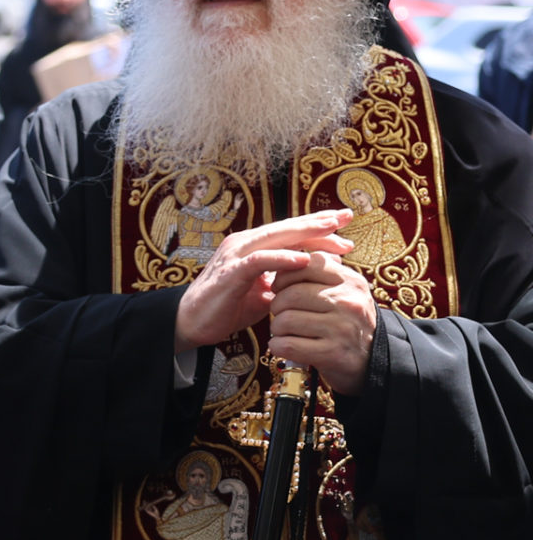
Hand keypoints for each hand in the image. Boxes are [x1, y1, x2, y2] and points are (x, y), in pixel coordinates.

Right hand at [172, 212, 350, 351]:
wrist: (191, 322)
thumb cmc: (226, 307)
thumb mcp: (262, 291)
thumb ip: (284, 279)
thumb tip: (313, 271)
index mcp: (252, 247)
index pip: (290, 232)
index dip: (317, 227)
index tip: (345, 225)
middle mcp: (244, 244)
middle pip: (287, 228)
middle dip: (318, 222)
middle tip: (347, 216)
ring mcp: (235, 255)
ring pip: (275, 237)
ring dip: (305, 233)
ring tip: (332, 230)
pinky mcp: (230, 272)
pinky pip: (260, 261)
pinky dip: (282, 258)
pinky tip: (303, 259)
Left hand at [268, 251, 376, 393]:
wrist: (373, 360)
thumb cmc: (347, 322)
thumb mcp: (345, 291)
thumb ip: (321, 273)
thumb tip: (288, 254)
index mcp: (350, 282)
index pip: (307, 264)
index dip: (285, 276)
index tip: (282, 287)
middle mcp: (348, 302)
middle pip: (290, 294)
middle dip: (277, 305)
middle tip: (281, 313)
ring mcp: (342, 328)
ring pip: (285, 320)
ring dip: (277, 328)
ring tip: (286, 331)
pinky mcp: (332, 353)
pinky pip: (287, 344)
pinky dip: (278, 346)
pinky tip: (285, 345)